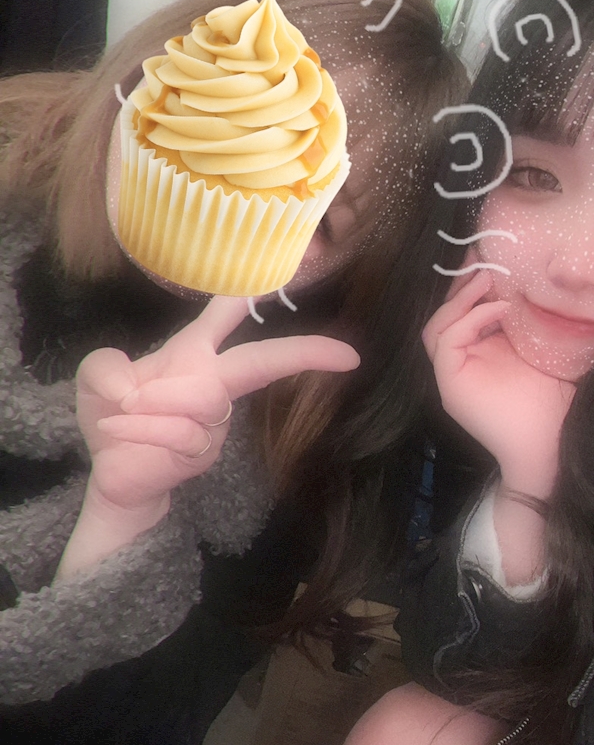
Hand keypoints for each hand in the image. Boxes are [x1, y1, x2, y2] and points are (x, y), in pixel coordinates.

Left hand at [75, 296, 359, 516]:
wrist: (114, 472)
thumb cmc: (114, 414)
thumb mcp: (96, 378)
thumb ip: (106, 366)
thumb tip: (135, 386)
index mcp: (193, 352)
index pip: (226, 317)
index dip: (252, 295)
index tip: (293, 273)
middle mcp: (213, 381)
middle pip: (262, 360)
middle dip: (303, 352)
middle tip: (344, 354)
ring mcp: (214, 420)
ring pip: (205, 398)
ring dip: (157, 402)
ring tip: (124, 409)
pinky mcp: (203, 451)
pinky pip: (183, 432)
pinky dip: (145, 429)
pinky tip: (119, 431)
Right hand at [423, 273, 572, 498]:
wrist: (553, 441)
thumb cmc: (557, 399)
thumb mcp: (545, 346)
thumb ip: (534, 319)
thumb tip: (541, 279)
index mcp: (482, 354)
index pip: (464, 313)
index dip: (474, 284)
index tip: (494, 256)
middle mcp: (463, 365)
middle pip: (446, 316)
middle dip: (461, 284)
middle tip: (483, 255)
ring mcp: (453, 376)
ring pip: (436, 328)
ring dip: (460, 299)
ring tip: (488, 276)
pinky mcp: (451, 385)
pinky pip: (446, 341)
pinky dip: (468, 319)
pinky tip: (500, 308)